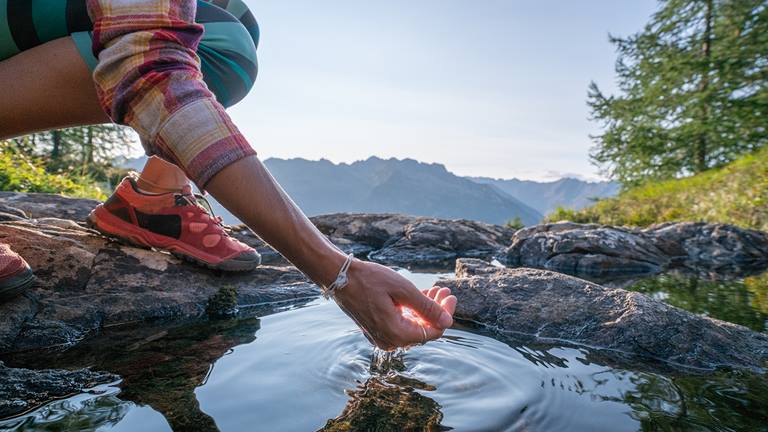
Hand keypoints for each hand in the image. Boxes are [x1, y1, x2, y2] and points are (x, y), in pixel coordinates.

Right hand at [333, 260, 457, 349]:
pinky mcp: (377, 330)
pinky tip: (418, 296)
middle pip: (423, 330)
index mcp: (397, 334)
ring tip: (433, 289)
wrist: (339, 277)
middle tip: (443, 289)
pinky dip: (412, 311)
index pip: (433, 332)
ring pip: (413, 326)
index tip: (451, 295)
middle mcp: (389, 341)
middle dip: (436, 310)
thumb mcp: (403, 290)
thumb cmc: (369, 280)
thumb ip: (427, 308)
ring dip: (425, 309)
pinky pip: (401, 324)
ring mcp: (382, 337)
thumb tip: (448, 322)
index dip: (445, 314)